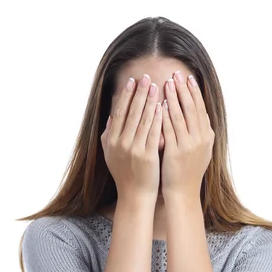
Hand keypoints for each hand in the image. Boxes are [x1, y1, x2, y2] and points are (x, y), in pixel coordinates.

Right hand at [100, 74, 162, 203]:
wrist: (135, 195)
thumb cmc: (125, 174)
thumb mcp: (111, 155)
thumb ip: (109, 135)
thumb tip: (111, 116)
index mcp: (111, 140)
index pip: (119, 112)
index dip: (125, 95)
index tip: (131, 81)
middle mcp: (120, 143)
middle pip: (130, 112)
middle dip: (138, 92)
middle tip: (145, 76)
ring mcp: (133, 149)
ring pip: (142, 120)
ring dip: (149, 100)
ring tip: (156, 85)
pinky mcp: (147, 156)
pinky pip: (153, 133)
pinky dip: (157, 118)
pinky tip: (162, 106)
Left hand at [160, 71, 214, 199]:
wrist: (183, 192)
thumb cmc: (188, 171)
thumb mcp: (200, 150)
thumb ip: (200, 131)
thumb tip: (200, 113)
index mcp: (207, 136)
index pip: (201, 108)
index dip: (194, 92)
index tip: (188, 77)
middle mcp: (201, 139)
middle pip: (192, 108)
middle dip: (184, 89)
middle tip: (176, 74)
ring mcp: (189, 145)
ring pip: (181, 116)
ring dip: (174, 98)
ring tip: (167, 83)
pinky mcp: (176, 152)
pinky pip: (170, 129)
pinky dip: (165, 115)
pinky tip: (159, 104)